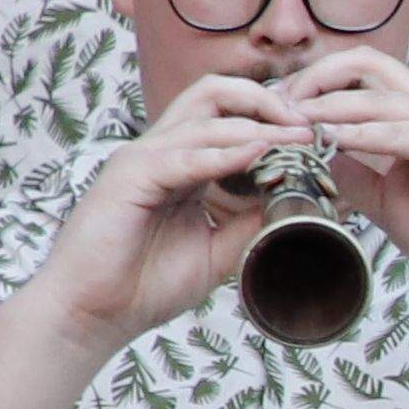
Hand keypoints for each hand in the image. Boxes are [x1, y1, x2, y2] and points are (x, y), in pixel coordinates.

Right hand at [33, 72, 304, 348]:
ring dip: (257, 124)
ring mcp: (142, 159)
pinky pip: (185, 156)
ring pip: (205, 117)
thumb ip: (250, 221)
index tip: (315, 136)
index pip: (227, 116)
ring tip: (298, 137)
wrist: (93, 315)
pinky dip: (225, 153)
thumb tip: (293, 201)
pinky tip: (260, 153)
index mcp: (180, 163)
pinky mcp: (129, 176)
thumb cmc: (145, 285)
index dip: (272, 118)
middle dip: (267, 101)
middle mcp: (160, 151)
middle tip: (309, 125)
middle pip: (213, 93)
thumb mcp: (218, 251)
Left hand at [280, 47, 408, 294]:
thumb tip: (326, 159)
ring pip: (372, 93)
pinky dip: (354, 131)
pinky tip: (324, 138)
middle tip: (276, 102)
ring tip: (287, 118)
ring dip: (324, 104)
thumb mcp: (393, 203)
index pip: (363, 76)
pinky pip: (391, 129)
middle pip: (366, 62)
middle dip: (314, 76)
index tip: (281, 109)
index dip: (318, 85)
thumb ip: (362, 178)